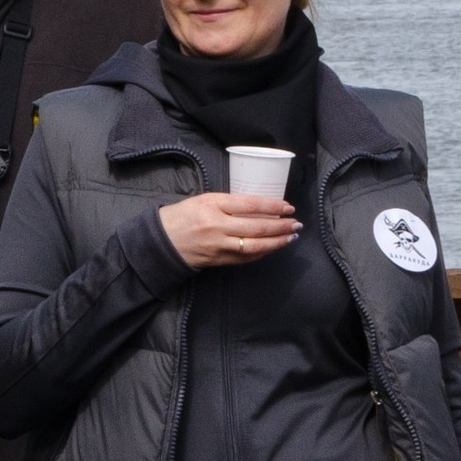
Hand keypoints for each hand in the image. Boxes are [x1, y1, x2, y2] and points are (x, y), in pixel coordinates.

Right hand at [160, 188, 301, 271]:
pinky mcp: (220, 260)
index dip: (272, 206)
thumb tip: (259, 206)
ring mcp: (219, 246)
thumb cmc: (184, 215)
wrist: (164, 241)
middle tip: (296, 223)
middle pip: (257, 227)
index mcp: (213, 206)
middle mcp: (218, 226)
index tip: (288, 207)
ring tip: (291, 236)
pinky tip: (274, 247)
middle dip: (281, 226)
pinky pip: (247, 258)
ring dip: (277, 242)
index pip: (250, 205)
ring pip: (255, 246)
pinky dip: (263, 253)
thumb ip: (230, 202)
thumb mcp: (205, 199)